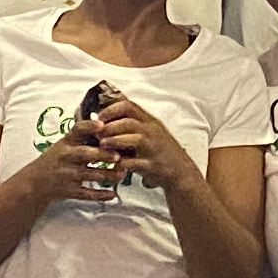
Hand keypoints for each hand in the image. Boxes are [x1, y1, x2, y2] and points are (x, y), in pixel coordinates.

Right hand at [30, 120, 123, 209]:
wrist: (35, 182)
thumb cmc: (56, 159)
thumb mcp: (65, 144)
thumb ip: (84, 138)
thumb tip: (109, 126)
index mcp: (67, 142)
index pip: (77, 130)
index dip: (89, 127)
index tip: (102, 125)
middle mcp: (67, 157)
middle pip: (85, 154)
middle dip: (103, 155)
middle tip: (118, 156)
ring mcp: (68, 174)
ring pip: (90, 175)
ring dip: (107, 175)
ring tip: (121, 174)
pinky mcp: (69, 190)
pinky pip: (86, 194)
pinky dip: (100, 195)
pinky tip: (112, 194)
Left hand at [88, 92, 203, 198]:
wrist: (180, 171)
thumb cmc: (161, 151)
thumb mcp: (150, 131)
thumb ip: (132, 124)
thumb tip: (105, 119)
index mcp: (149, 121)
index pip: (128, 106)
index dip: (111, 110)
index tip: (99, 117)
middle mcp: (152, 132)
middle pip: (128, 122)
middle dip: (109, 127)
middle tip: (97, 133)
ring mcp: (153, 148)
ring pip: (133, 139)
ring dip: (114, 142)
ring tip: (102, 145)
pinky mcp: (153, 165)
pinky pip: (135, 162)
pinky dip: (122, 163)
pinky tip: (114, 164)